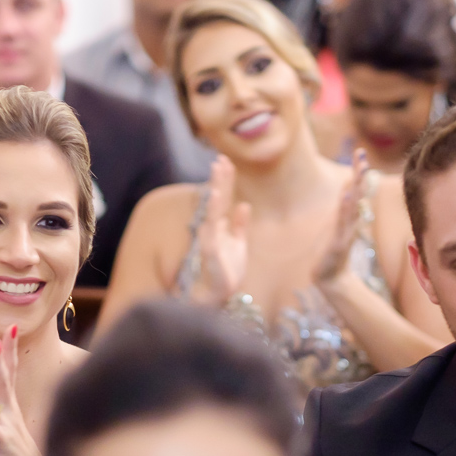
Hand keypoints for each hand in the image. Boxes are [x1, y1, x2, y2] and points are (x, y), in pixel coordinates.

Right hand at [191, 156, 249, 306]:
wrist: (218, 296)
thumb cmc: (227, 271)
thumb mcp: (238, 244)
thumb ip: (240, 225)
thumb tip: (244, 205)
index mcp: (219, 226)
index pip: (222, 199)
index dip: (224, 180)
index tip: (225, 160)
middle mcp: (212, 230)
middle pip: (216, 199)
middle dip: (219, 179)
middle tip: (221, 158)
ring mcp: (210, 240)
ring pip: (213, 210)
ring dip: (216, 190)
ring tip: (218, 171)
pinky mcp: (211, 252)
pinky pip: (212, 229)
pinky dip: (214, 214)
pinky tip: (217, 198)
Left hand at [314, 149, 367, 291]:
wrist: (331, 278)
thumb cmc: (334, 251)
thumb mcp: (339, 225)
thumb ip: (345, 207)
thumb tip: (348, 186)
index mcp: (349, 216)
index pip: (355, 189)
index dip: (358, 171)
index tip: (360, 151)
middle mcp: (351, 221)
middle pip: (357, 193)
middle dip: (359, 175)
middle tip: (362, 155)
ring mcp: (346, 231)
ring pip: (353, 207)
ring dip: (355, 189)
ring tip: (358, 172)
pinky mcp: (340, 243)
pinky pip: (344, 224)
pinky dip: (346, 211)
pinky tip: (347, 197)